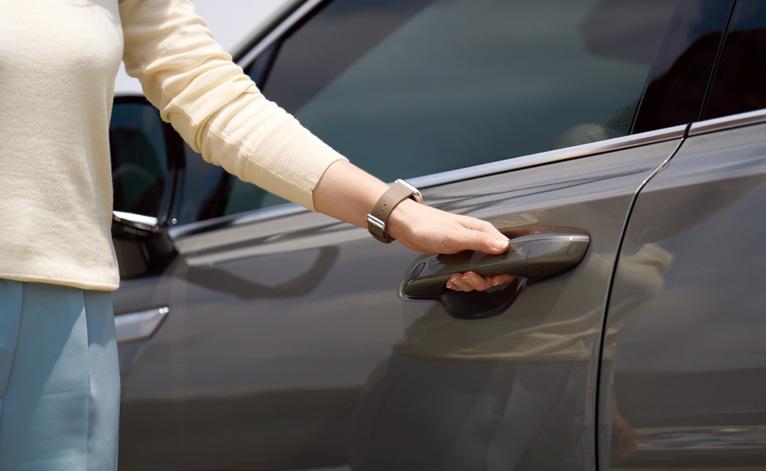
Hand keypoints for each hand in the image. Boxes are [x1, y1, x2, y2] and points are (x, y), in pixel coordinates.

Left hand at [311, 161, 513, 291]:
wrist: (406, 226)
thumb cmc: (428, 225)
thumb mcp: (456, 235)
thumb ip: (481, 241)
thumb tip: (503, 246)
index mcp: (483, 232)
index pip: (504, 254)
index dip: (500, 271)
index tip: (490, 278)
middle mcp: (478, 241)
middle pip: (491, 270)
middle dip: (479, 280)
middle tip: (465, 278)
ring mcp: (467, 250)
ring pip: (478, 275)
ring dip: (467, 282)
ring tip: (456, 278)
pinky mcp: (457, 258)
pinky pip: (465, 275)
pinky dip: (459, 281)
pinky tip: (451, 279)